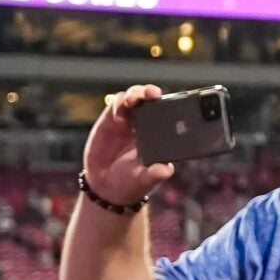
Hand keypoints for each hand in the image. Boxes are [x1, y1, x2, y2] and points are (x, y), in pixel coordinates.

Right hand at [80, 86, 176, 208]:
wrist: (105, 186)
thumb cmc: (131, 182)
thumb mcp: (144, 180)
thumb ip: (154, 175)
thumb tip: (166, 170)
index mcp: (161, 135)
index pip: (170, 113)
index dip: (172, 104)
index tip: (174, 102)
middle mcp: (147, 124)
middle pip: (152, 100)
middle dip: (152, 92)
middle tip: (153, 94)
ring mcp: (128, 120)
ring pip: (134, 97)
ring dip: (135, 94)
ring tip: (133, 100)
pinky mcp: (110, 120)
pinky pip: (115, 105)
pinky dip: (117, 103)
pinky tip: (117, 112)